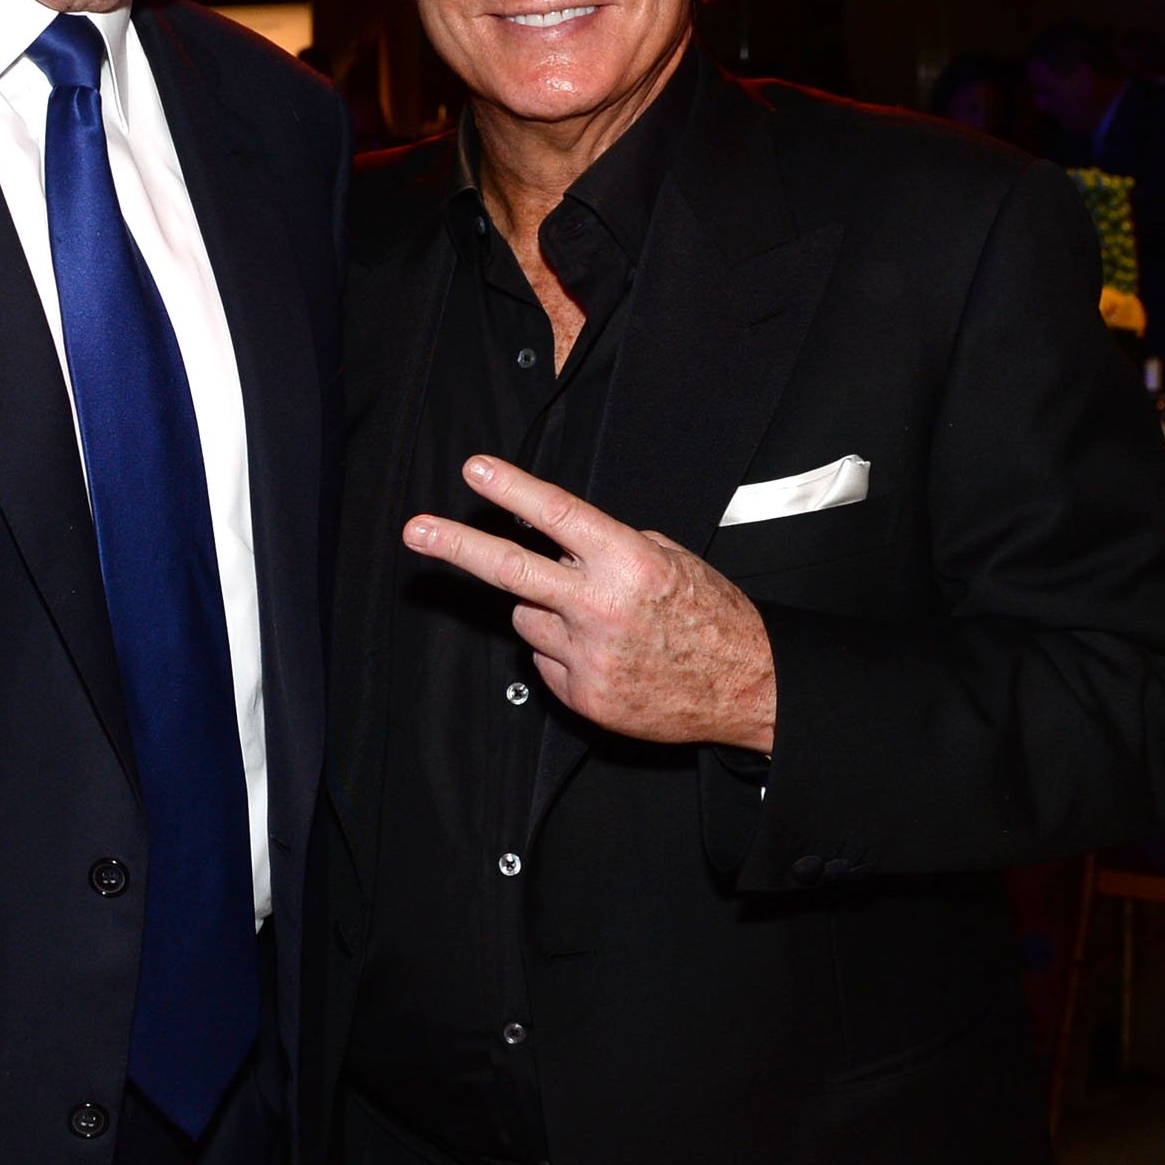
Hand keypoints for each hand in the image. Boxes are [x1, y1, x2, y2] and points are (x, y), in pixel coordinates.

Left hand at [405, 455, 777, 750]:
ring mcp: (588, 654)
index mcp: (628, 562)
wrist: (749, 686)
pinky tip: (606, 655)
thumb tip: (555, 538)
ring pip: (527, 618)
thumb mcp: (671, 559)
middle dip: (457, 546)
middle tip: (416, 530)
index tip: (474, 470)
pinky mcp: (583, 694)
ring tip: (599, 622)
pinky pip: (545, 660)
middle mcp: (601, 606)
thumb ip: (609, 547)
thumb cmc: (711, 616)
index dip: (511, 489)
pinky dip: (563, 653)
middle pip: (511, 570)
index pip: (557, 515)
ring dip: (547, 611)